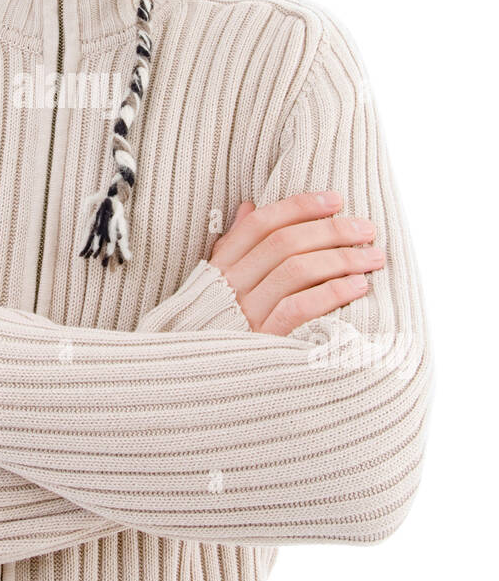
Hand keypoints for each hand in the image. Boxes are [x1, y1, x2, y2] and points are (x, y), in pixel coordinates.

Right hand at [207, 191, 385, 335]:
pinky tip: (358, 286)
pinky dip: (332, 292)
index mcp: (220, 267)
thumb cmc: (222, 326)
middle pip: (284, 244)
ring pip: (297, 271)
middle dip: (331, 230)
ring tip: (373, 258)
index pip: (260, 224)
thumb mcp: (216, 283)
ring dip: (342, 259)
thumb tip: (249, 206)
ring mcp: (246, 314)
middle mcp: (230, 287)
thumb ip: (233, 245)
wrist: (207, 380)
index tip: (335, 199)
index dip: (299, 206)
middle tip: (367, 229)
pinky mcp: (265, 341)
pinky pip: (300, 307)